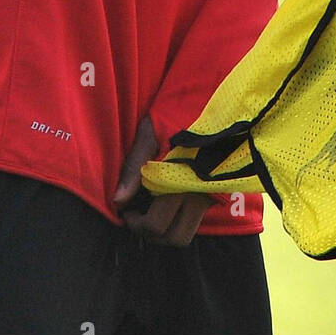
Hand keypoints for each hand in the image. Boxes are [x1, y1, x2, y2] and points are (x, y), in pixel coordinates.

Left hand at [113, 116, 213, 246]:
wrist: (212, 98)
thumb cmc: (177, 113)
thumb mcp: (150, 135)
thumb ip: (133, 170)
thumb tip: (118, 201)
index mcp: (177, 183)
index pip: (155, 225)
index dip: (135, 224)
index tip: (126, 212)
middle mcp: (196, 194)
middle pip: (174, 237)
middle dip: (151, 233)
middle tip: (138, 217)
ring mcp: (209, 193)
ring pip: (188, 232)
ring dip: (168, 230)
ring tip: (153, 212)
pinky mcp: (217, 189)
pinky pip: (198, 218)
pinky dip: (182, 219)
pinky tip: (170, 201)